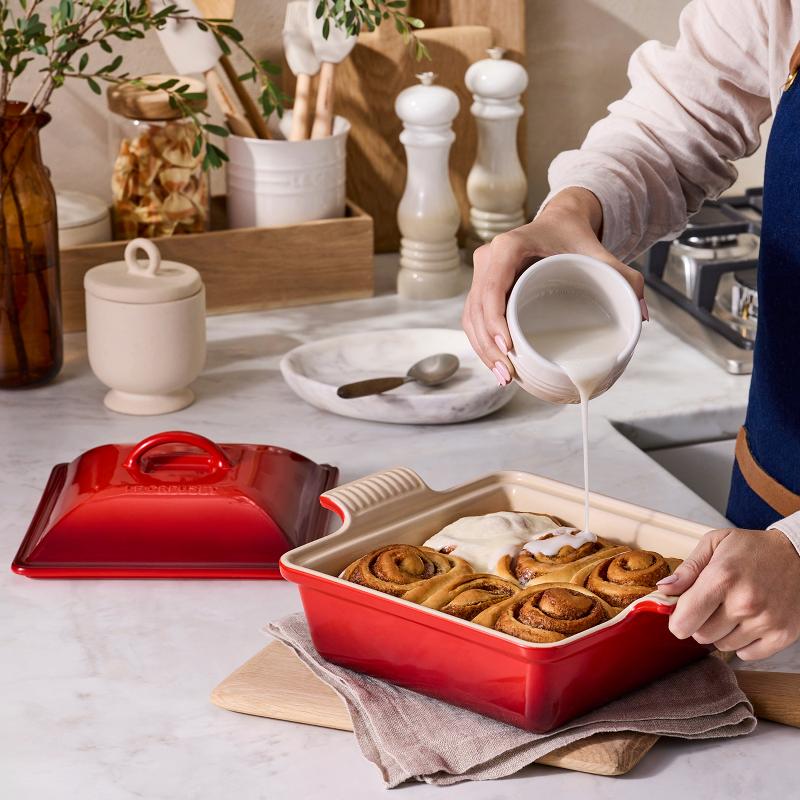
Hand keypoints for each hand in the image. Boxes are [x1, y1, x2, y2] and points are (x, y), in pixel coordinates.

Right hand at [462, 187, 646, 385]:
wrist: (560, 220)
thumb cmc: (574, 236)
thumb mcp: (599, 253)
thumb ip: (624, 277)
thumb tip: (642, 315)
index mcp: (509, 247)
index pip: (492, 288)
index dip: (495, 321)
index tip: (508, 348)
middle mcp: (488, 258)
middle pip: (477, 309)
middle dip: (488, 346)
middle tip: (508, 373)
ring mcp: (482, 273)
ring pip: (471, 317)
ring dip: (482, 350)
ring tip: (503, 375)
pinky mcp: (481, 286)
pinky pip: (473, 318)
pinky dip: (481, 342)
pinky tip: (496, 364)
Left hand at [657, 528, 799, 659]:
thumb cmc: (754, 548)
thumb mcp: (715, 544)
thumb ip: (687, 569)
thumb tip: (664, 589)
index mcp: (722, 577)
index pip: (684, 619)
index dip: (676, 620)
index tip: (678, 615)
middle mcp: (744, 603)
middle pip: (701, 636)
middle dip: (698, 623)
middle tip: (709, 606)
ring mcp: (765, 622)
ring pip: (722, 646)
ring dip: (721, 632)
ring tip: (731, 610)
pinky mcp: (783, 635)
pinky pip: (747, 655)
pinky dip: (742, 643)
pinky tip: (746, 622)